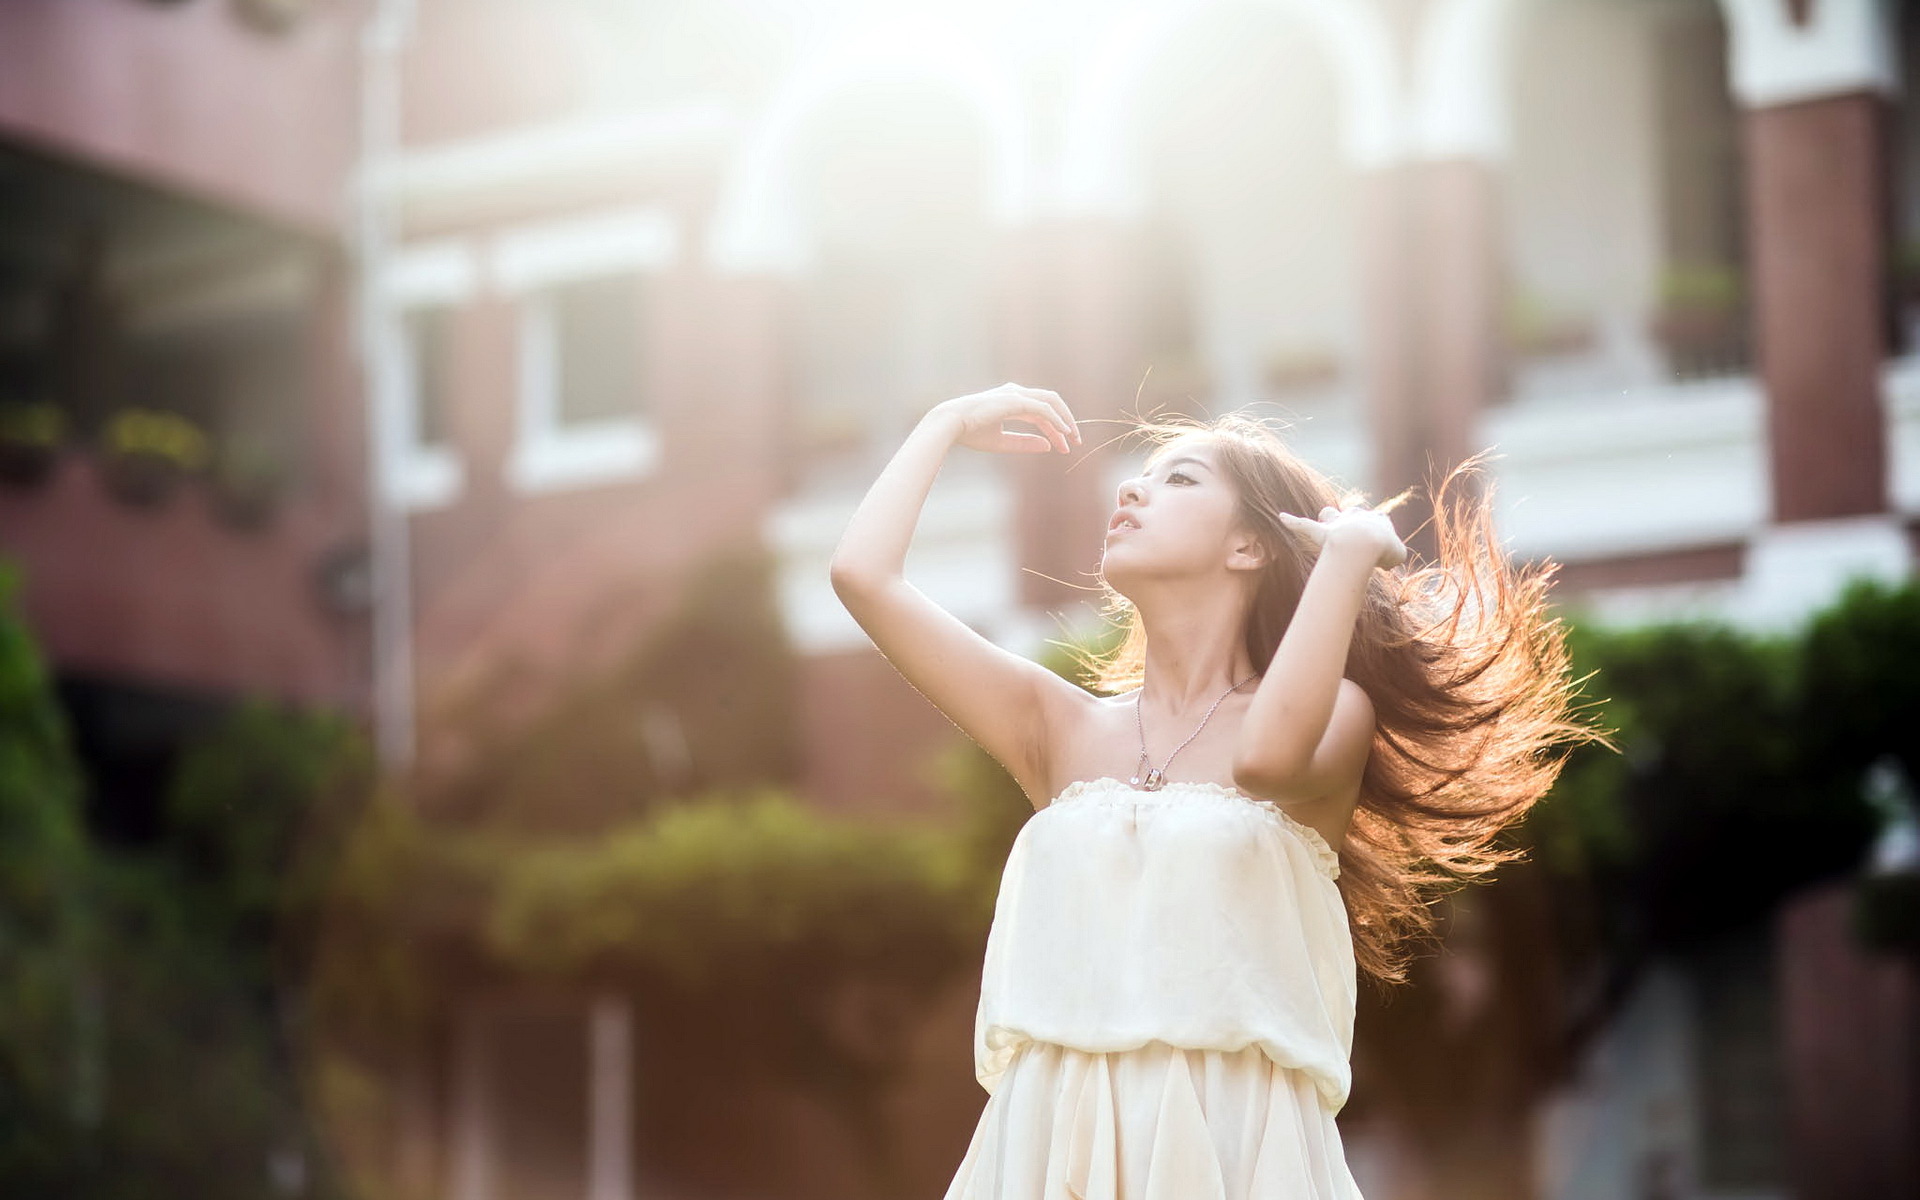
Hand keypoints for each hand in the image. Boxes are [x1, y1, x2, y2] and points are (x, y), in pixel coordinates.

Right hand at [932, 383, 1080, 454]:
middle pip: (1051, 403)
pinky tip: (1064, 432)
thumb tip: (1048, 446)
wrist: (950, 424)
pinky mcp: (1015, 400)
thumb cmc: (970, 433)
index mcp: (1011, 401)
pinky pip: (1043, 409)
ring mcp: (1015, 394)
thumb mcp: (1002, 442)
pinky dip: (1056, 420)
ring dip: (1065, 420)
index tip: (1063, 447)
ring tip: (1074, 438)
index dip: (1055, 429)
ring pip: (1051, 402)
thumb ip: (1024, 444)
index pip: (1042, 413)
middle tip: (1076, 441)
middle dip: (1066, 421)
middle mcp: (1016, 393)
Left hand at [1277, 502, 1407, 569]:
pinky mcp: (1320, 532)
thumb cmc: (1385, 549)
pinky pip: (1302, 524)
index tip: (1381, 544)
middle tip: (1353, 537)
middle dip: (1352, 521)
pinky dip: (1292, 522)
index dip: (1379, 531)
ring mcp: (1337, 523)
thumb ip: (1395, 556)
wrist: (1367, 542)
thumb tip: (1388, 562)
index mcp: (1378, 520)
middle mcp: (1356, 517)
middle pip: (1353, 512)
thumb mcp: (1398, 555)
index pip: (1379, 520)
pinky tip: (1282, 517)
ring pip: (1329, 513)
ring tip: (1325, 526)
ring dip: (1328, 518)